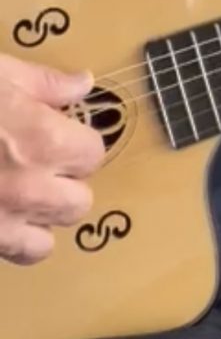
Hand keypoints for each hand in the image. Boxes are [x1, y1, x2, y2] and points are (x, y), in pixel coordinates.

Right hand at [0, 54, 104, 266]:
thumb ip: (43, 83)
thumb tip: (82, 83)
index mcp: (42, 140)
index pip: (92, 153)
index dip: (76, 141)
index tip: (57, 132)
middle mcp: (28, 188)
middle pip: (78, 202)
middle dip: (63, 183)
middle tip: (36, 163)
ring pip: (46, 241)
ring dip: (37, 218)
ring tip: (16, 193)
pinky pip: (11, 255)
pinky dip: (9, 240)